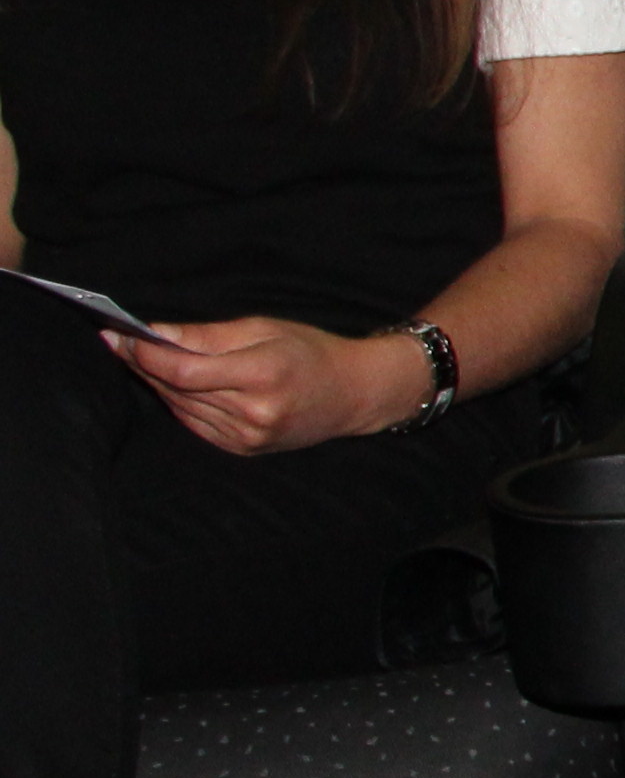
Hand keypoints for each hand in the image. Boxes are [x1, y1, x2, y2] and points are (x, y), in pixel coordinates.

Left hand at [113, 315, 423, 454]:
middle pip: (177, 389)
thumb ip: (207, 336)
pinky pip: (194, 423)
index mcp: (263, 375)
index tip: (118, 335)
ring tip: (141, 357)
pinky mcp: (242, 449)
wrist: (353, 394)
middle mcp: (254, 413)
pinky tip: (173, 383)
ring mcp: (248, 437)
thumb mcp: (264, 328)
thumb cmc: (310, 352)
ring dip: (157, 382)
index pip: (185, 371)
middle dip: (144, 363)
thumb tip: (154, 334)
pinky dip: (178, 401)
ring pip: (181, 407)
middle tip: (119, 341)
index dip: (146, 354)